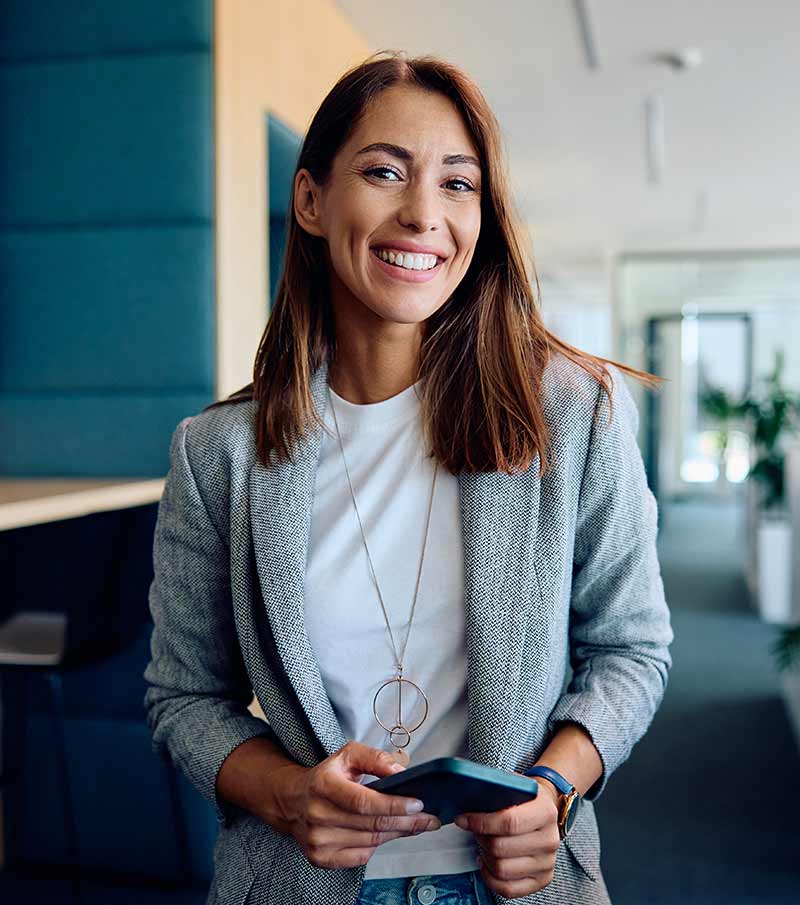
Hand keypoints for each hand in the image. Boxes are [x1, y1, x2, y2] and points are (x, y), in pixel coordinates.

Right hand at [276, 741, 440, 869]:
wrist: (293, 801)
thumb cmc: (326, 777)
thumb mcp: (348, 755)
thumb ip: (375, 758)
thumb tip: (400, 772)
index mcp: (324, 786)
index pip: (364, 802)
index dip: (393, 805)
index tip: (418, 804)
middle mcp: (318, 815)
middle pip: (371, 824)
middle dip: (406, 822)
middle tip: (429, 818)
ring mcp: (318, 840)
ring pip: (370, 841)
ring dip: (398, 834)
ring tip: (416, 824)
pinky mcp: (320, 858)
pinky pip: (360, 856)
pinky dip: (379, 845)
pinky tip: (390, 834)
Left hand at [454, 779, 560, 899]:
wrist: (546, 810)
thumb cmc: (526, 799)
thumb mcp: (515, 786)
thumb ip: (495, 792)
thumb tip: (466, 799)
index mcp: (545, 812)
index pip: (509, 822)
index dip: (481, 822)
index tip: (463, 819)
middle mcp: (549, 840)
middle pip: (501, 848)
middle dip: (480, 838)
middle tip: (475, 830)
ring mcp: (547, 862)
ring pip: (502, 869)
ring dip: (484, 857)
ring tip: (482, 844)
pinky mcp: (542, 879)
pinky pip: (509, 889)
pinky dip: (490, 878)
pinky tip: (486, 862)